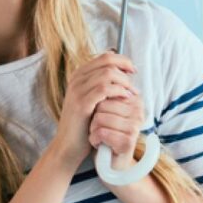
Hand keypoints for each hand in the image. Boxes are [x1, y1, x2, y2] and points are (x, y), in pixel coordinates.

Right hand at [49, 49, 138, 169]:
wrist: (68, 145)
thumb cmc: (83, 124)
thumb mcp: (92, 100)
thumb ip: (102, 86)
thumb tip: (124, 73)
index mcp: (79, 75)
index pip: (105, 57)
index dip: (123, 61)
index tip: (133, 72)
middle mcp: (76, 79)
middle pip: (107, 62)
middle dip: (126, 71)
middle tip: (134, 85)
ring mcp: (77, 91)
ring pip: (107, 74)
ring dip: (124, 82)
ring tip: (132, 94)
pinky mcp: (81, 104)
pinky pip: (104, 89)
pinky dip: (118, 92)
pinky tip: (125, 99)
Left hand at [89, 83, 146, 170]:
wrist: (109, 161)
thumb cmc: (104, 131)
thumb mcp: (104, 109)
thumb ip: (106, 90)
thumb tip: (102, 70)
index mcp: (134, 99)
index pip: (106, 90)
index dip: (96, 104)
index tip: (101, 114)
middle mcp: (138, 110)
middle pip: (102, 104)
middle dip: (94, 117)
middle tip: (99, 127)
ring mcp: (135, 126)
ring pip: (100, 118)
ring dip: (93, 129)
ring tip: (100, 135)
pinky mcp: (129, 141)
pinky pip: (101, 132)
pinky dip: (94, 139)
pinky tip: (99, 143)